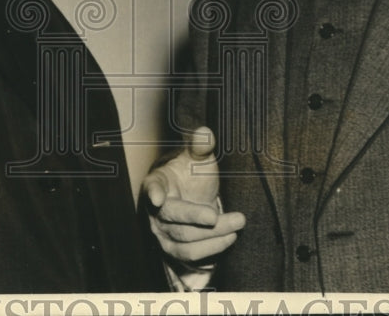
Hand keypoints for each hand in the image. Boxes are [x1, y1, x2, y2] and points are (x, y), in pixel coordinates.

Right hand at [142, 126, 245, 266]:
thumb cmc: (191, 174)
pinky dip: (212, 249)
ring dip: (212, 237)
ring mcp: (163, 233)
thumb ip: (200, 147)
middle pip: (174, 220)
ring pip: (184, 242)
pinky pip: (190, 256)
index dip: (154, 193)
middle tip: (219, 214)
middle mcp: (155, 212)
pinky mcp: (175, 250)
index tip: (157, 198)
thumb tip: (205, 133)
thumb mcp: (197, 158)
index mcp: (157, 183)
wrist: (191, 197)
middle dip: (198, 218)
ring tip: (236, 224)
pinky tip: (230, 237)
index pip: (152, 188)